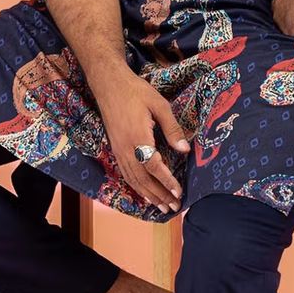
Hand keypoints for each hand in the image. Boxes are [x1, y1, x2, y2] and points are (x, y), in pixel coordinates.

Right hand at [93, 67, 191, 212]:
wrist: (109, 84)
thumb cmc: (136, 91)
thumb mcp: (159, 105)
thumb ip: (172, 128)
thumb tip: (184, 150)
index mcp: (137, 137)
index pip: (154, 166)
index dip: (167, 181)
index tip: (179, 192)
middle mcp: (126, 148)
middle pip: (143, 179)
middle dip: (160, 195)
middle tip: (174, 207)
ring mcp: (119, 150)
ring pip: (133, 179)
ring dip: (149, 195)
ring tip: (162, 207)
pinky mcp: (116, 149)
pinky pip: (126, 174)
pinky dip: (136, 187)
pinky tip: (145, 193)